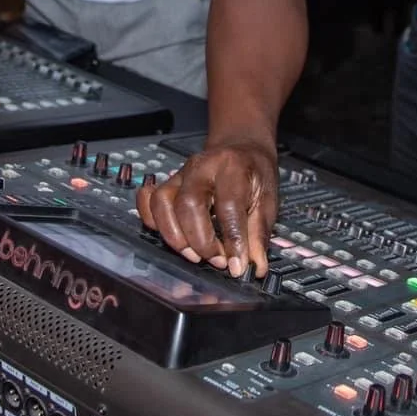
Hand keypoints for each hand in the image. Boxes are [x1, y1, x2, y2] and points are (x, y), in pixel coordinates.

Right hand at [136, 134, 278, 278]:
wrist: (240, 148)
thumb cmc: (254, 173)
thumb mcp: (268, 199)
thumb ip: (259, 233)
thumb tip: (256, 266)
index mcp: (233, 167)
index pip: (228, 206)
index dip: (233, 241)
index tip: (237, 266)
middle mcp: (202, 166)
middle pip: (189, 204)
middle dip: (201, 241)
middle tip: (218, 260)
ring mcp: (180, 174)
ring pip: (163, 203)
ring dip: (176, 237)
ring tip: (195, 255)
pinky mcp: (167, 183)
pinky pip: (148, 201)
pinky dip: (153, 222)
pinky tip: (173, 238)